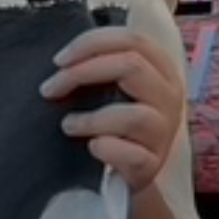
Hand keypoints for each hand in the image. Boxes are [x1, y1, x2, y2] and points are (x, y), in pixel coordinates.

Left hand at [42, 22, 185, 191]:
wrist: (123, 177)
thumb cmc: (112, 127)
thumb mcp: (112, 90)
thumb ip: (99, 68)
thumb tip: (61, 58)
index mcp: (160, 71)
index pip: (133, 40)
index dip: (93, 43)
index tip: (59, 60)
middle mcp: (169, 97)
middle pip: (132, 66)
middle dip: (81, 73)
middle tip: (49, 89)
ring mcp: (164, 132)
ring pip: (134, 115)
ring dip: (91, 119)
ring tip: (68, 125)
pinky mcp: (152, 165)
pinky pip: (132, 155)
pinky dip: (106, 149)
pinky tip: (91, 147)